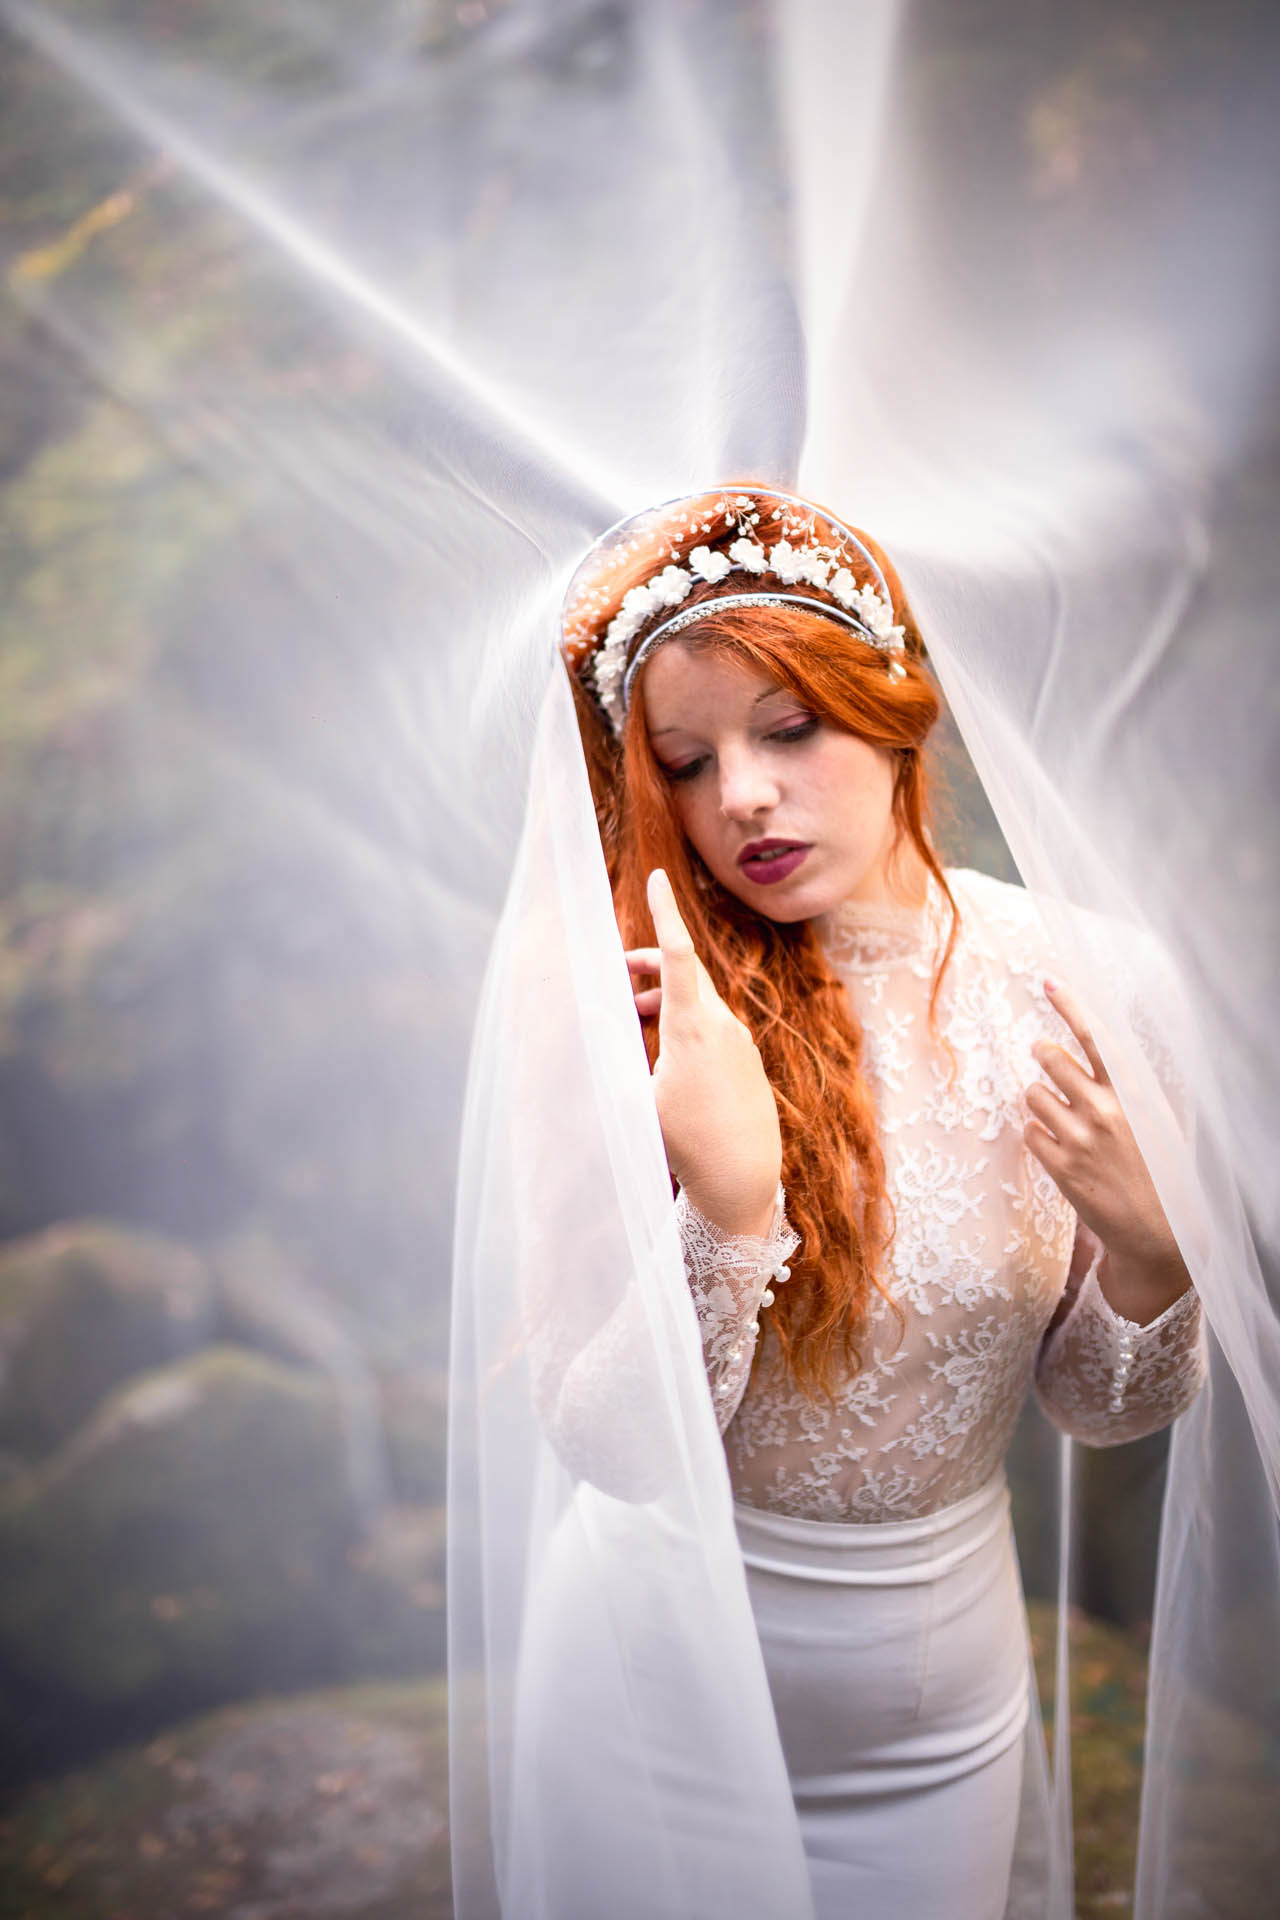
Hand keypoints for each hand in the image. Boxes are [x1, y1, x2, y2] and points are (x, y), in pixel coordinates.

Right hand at [626, 868, 781, 1237]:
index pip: (678, 953)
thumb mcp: (639, 1100)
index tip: (658, 879)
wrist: (745, 1179)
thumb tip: (583, 1047)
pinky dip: (682, 1025)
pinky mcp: (747, 1060)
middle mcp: (722, 1024)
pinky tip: (663, 1055)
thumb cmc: (687, 1142)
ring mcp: (739, 1042)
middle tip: (617, 971)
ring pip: (696, 1002)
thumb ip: (615, 1063)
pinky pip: (711, 1027)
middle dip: (648, 965)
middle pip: (683, 973)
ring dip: (662, 1001)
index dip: (664, 913)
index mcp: (692, 1026)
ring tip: (632, 1017)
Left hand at [1024, 977, 1190, 1322]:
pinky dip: (1039, 1135)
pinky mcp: (1060, 1169)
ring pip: (1032, 1095)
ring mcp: (1079, 1140)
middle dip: (1043, 1054)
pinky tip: (1060, 1148)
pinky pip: (1030, 1132)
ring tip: (1063, 1119)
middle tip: (1045, 1056)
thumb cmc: (1158, 1171)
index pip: (1097, 1039)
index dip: (1071, 1007)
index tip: (1048, 981)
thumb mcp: (1154, 1121)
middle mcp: (1104, 1111)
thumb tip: (1088, 1056)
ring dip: (1040, 1101)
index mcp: (1132, 1095)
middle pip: (1050, 1059)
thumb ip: (1124, 1088)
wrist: (1158, 1232)